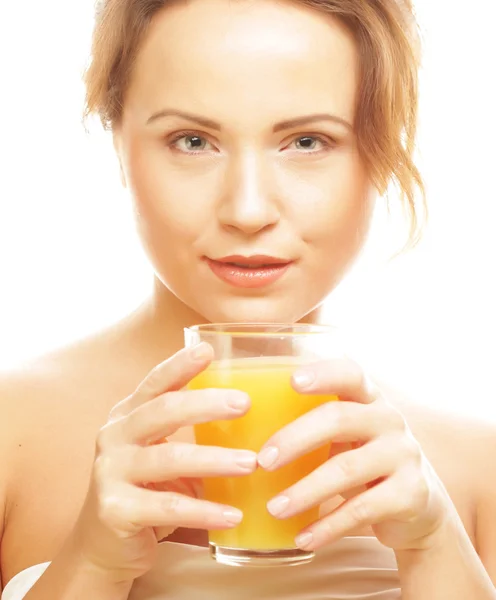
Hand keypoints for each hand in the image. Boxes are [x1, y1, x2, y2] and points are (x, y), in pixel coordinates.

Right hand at [70, 342, 255, 583]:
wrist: (104, 545)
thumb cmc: (147, 489)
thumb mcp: (165, 452)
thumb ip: (192, 433)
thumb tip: (255, 418)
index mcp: (129, 414)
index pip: (156, 382)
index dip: (179, 364)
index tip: (208, 349)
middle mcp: (115, 436)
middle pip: (162, 411)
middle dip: (205, 404)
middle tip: (244, 403)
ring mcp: (110, 471)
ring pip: (169, 459)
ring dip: (214, 460)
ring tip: (251, 463)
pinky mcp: (115, 509)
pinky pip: (168, 508)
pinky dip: (205, 511)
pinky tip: (234, 514)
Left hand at [257, 358, 452, 552]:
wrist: (418, 506)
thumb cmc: (362, 460)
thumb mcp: (346, 435)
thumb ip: (312, 425)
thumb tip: (241, 433)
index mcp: (368, 397)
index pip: (350, 373)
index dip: (323, 374)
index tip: (292, 381)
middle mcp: (389, 419)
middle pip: (339, 419)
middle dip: (294, 439)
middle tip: (262, 462)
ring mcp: (404, 455)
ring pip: (346, 469)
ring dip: (304, 491)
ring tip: (274, 509)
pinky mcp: (411, 493)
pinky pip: (362, 510)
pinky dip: (328, 527)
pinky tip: (303, 537)